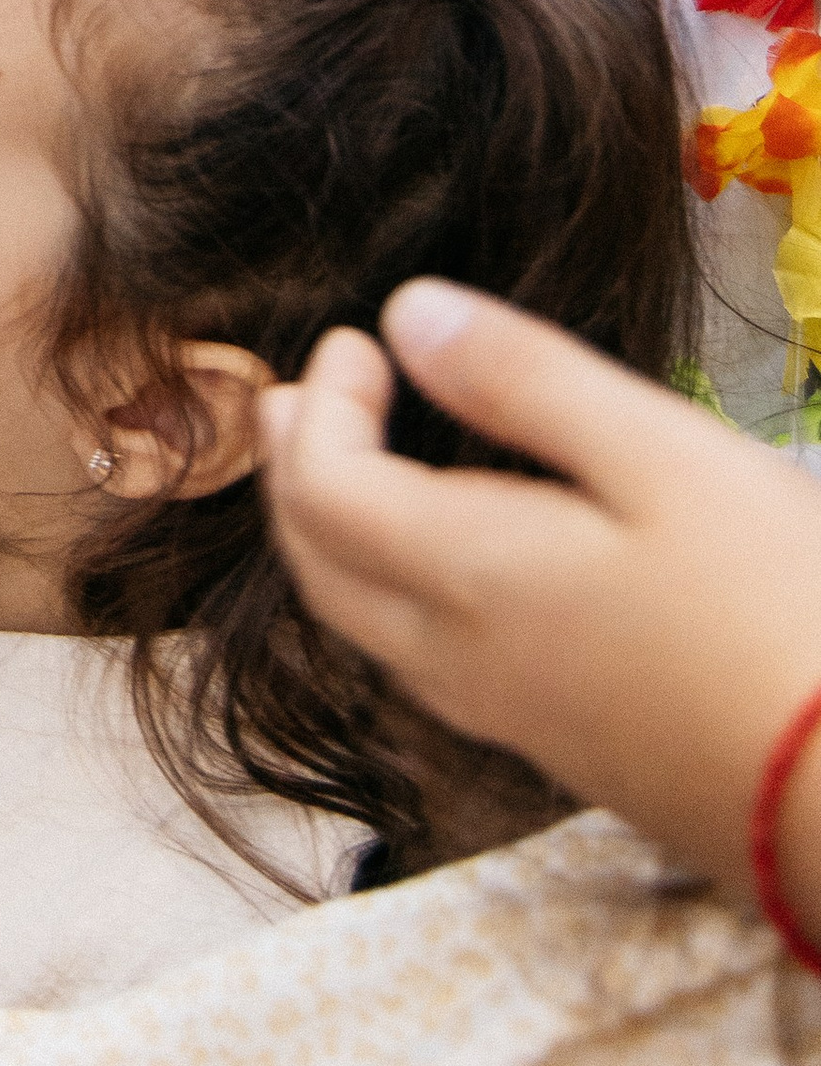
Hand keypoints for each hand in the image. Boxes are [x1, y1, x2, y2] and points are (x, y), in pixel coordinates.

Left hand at [261, 278, 820, 900]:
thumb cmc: (779, 609)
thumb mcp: (662, 457)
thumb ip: (525, 381)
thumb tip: (405, 313)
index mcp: (469, 578)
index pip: (322, 492)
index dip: (319, 406)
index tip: (354, 337)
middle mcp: (464, 661)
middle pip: (320, 566)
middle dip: (293, 472)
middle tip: (303, 396)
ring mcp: (514, 719)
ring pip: (366, 626)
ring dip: (334, 535)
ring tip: (353, 461)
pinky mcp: (568, 753)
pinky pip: (428, 666)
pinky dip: (392, 590)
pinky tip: (448, 562)